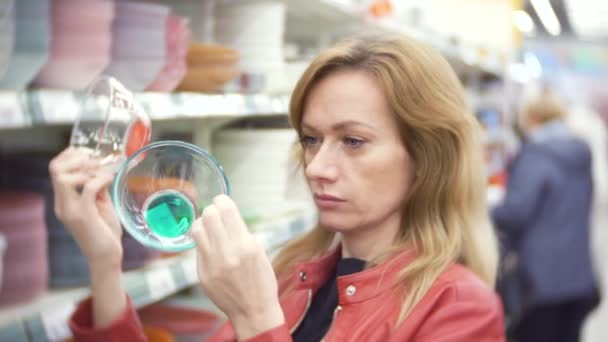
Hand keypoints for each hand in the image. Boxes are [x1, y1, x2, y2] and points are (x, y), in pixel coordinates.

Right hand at [49, 147, 122, 269]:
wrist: (106, 257)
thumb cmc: (104, 232)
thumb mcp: (100, 204)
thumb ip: (97, 188)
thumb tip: (101, 169)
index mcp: (64, 200)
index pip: (55, 168)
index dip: (71, 155)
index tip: (91, 156)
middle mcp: (62, 204)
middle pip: (55, 168)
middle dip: (77, 158)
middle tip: (97, 162)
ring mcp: (70, 210)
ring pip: (63, 177)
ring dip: (86, 168)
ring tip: (103, 172)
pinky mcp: (83, 216)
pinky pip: (87, 188)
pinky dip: (100, 179)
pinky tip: (110, 180)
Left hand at [190, 195, 284, 338]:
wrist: (253, 310)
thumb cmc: (261, 281)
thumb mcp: (259, 253)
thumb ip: (242, 234)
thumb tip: (227, 216)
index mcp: (246, 245)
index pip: (227, 210)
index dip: (222, 200)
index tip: (222, 201)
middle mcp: (228, 253)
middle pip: (209, 215)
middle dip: (212, 210)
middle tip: (215, 214)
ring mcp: (212, 264)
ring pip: (197, 229)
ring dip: (203, 224)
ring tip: (209, 229)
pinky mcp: (202, 274)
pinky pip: (197, 249)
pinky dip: (203, 243)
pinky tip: (210, 246)